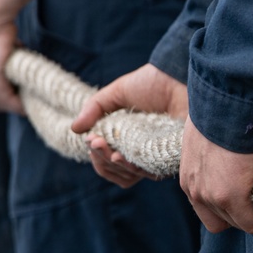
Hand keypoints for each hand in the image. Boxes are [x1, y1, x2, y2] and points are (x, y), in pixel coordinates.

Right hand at [72, 63, 188, 186]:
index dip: (97, 155)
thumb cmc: (152, 83)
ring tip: (109, 152)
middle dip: (101, 159)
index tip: (91, 139)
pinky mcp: (173, 158)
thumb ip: (95, 109)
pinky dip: (134, 168)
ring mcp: (158, 157)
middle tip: (95, 142)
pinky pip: (151, 173)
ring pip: (131, 175)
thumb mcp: (117, 93)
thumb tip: (75, 129)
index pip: (108, 161)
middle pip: (117, 171)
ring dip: (115, 166)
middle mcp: (144, 152)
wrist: (177, 77)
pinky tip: (120, 157)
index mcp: (130, 140)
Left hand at [179, 116, 252, 232]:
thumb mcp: (209, 134)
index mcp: (188, 177)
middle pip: (220, 221)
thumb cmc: (225, 111)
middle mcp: (195, 190)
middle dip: (241, 213)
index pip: (206, 209)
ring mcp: (211, 195)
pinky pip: (252, 222)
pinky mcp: (231, 197)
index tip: (246, 193)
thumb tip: (234, 150)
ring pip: (238, 223)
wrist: (231, 102)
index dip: (228, 205)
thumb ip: (215, 151)